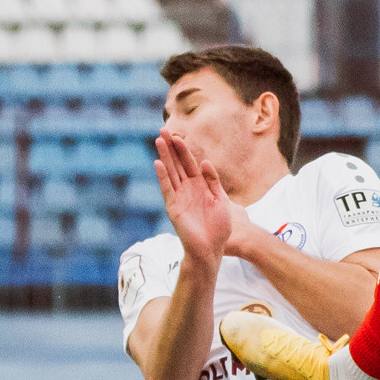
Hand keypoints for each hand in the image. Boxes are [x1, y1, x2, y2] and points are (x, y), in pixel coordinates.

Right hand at [155, 131, 231, 265]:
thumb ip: (213, 181)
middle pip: (177, 164)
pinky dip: (163, 176)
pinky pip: (167, 189)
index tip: (178, 135)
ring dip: (165, 156)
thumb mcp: (221, 200)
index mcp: (200, 186)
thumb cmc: (219, 228)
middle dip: (171, 147)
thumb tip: (205, 161)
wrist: (212, 249)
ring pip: (171, 172)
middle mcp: (187, 189)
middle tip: (163, 130)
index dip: (183, 149)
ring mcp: (179, 197)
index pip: (189, 163)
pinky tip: (159, 163)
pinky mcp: (174, 208)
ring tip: (159, 140)